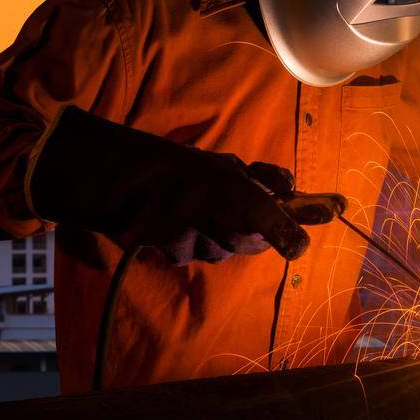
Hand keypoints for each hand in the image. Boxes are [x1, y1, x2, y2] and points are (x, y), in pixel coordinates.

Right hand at [28, 105, 319, 264]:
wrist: (118, 183)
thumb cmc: (179, 169)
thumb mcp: (226, 164)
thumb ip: (264, 178)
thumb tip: (292, 188)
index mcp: (234, 193)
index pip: (268, 219)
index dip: (287, 232)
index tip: (301, 246)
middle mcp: (216, 220)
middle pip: (251, 243)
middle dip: (252, 231)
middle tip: (238, 211)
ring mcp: (194, 240)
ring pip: (221, 250)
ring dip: (218, 236)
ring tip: (197, 210)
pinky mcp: (172, 254)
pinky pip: (193, 255)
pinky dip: (190, 242)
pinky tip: (176, 222)